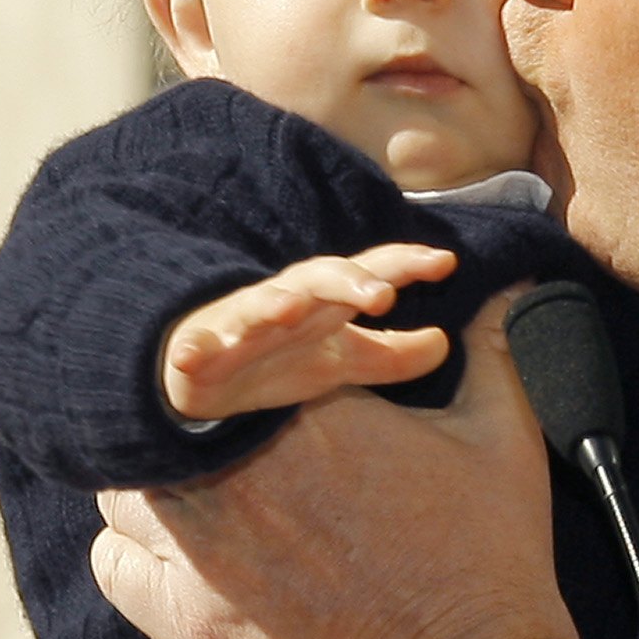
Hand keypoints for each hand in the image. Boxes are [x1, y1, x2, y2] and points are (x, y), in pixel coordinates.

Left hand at [96, 298, 579, 638]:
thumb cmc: (491, 563)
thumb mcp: (503, 441)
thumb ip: (495, 352)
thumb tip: (511, 291)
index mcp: (308, 407)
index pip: (231, 353)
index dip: (237, 366)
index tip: (263, 399)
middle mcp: (237, 466)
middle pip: (165, 414)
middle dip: (192, 424)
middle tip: (232, 449)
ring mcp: (201, 545)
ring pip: (124, 482)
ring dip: (155, 482)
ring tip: (203, 499)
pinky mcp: (185, 620)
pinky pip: (112, 563)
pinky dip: (135, 555)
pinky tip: (179, 561)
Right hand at [159, 241, 459, 419]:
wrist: (204, 377)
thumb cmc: (277, 358)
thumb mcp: (341, 361)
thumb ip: (391, 355)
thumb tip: (444, 342)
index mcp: (323, 303)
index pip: (369, 273)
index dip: (405, 264)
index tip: (446, 262)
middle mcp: (286, 303)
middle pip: (319, 279)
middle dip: (347, 281)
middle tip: (382, 292)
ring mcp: (241, 325)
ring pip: (257, 306)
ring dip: (274, 304)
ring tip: (292, 309)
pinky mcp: (199, 352)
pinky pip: (194, 348)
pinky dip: (192, 350)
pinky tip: (191, 355)